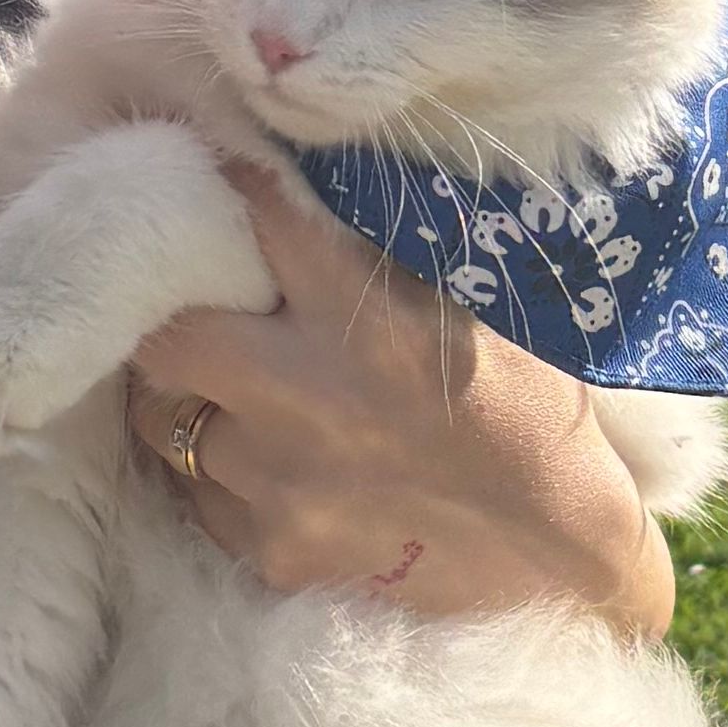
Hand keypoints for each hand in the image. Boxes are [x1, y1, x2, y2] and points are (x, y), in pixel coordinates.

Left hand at [126, 151, 670, 634]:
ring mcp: (282, 485)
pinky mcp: (275, 552)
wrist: (562, 551)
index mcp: (367, 320)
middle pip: (165, 335)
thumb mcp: (470, 310)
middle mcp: (307, 398)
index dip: (228, 185)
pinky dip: (217, 474)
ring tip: (222, 389)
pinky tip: (262, 460)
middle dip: (165, 313)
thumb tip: (303, 191)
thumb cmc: (527, 411)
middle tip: (184, 304)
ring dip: (188, 398)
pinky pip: (200, 498)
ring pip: (166, 424)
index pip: (258, 219)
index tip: (215, 173)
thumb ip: (379, 261)